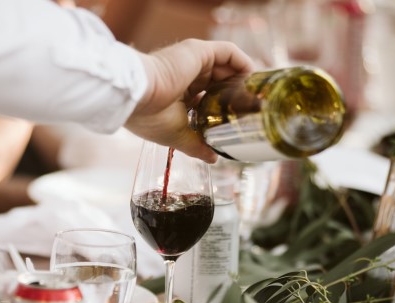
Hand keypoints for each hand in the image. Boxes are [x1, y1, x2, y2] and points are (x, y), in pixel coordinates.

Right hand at [126, 39, 253, 162]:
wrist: (137, 97)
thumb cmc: (149, 117)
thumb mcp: (176, 135)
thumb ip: (196, 145)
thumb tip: (212, 159)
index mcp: (177, 94)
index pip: (206, 98)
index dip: (223, 107)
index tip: (238, 120)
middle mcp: (186, 75)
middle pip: (219, 82)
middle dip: (237, 95)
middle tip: (254, 109)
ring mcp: (192, 62)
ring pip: (226, 67)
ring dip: (244, 79)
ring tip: (258, 95)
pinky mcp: (198, 51)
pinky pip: (228, 51)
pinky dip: (243, 62)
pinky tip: (252, 76)